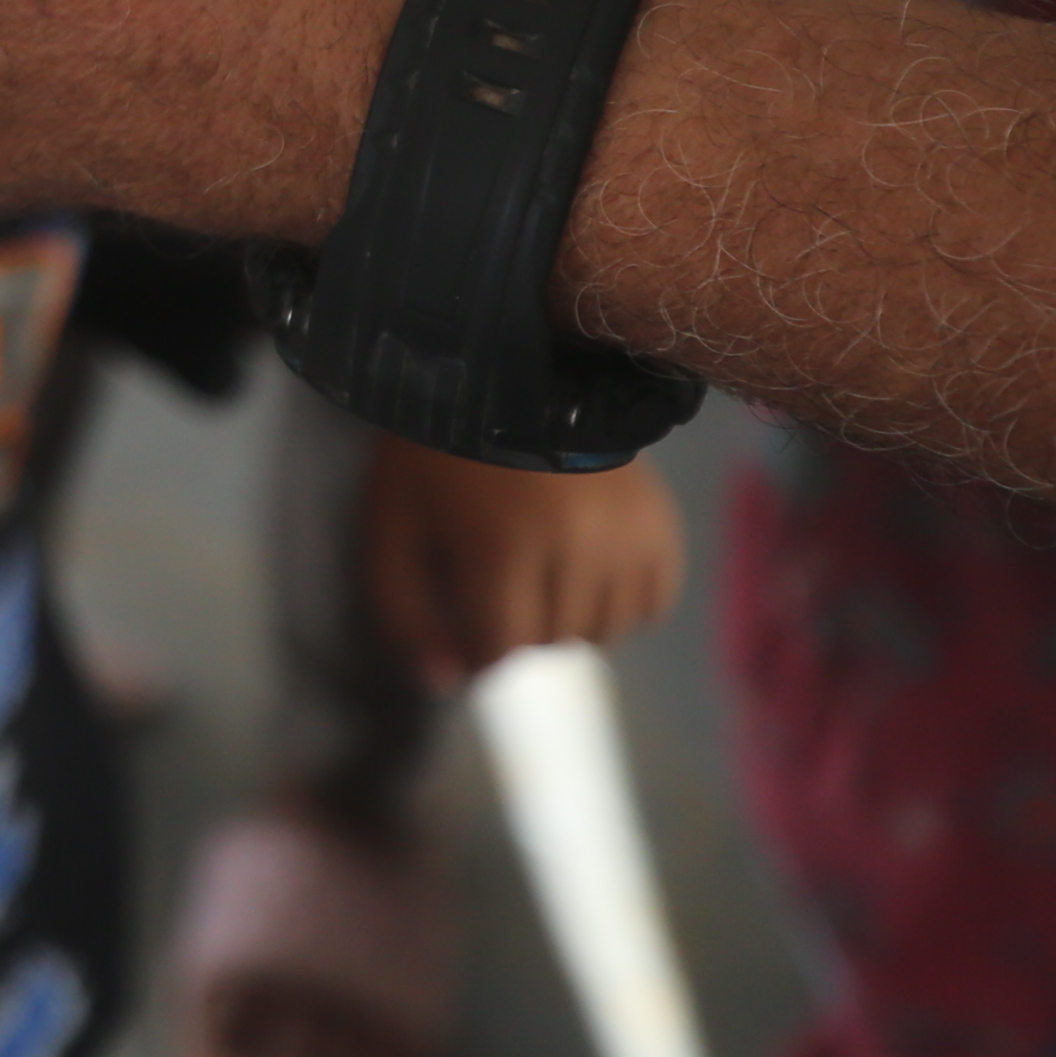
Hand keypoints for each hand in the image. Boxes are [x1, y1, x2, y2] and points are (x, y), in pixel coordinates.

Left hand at [357, 437, 684, 683]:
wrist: (511, 373)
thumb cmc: (438, 453)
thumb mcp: (393, 522)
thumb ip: (404, 610)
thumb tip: (447, 683)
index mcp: (501, 545)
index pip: (501, 648)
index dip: (477, 645)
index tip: (467, 620)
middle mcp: (575, 546)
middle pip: (551, 641)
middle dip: (518, 624)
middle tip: (500, 577)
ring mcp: (626, 537)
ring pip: (603, 632)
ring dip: (569, 617)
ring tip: (542, 568)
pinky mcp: (662, 527)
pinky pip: (649, 606)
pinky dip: (619, 601)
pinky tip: (587, 564)